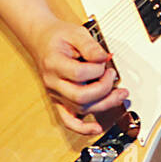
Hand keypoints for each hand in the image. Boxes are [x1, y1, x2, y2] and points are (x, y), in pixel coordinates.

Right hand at [26, 16, 128, 135]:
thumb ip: (91, 46)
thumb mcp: (76, 33)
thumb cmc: (58, 37)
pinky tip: (96, 128)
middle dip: (104, 88)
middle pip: (81, 96)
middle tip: (112, 75)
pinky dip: (82, 128)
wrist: (41, 40)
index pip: (79, 73)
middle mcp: (53, 83)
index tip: (104, 61)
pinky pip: (68, 120)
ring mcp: (55, 94)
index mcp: (54, 63)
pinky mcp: (59, 101)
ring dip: (104, 104)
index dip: (97, 68)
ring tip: (119, 94)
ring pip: (81, 109)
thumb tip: (104, 58)